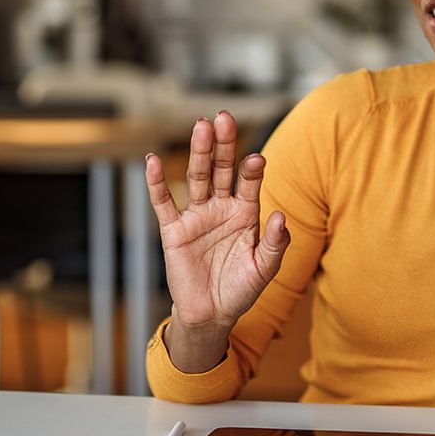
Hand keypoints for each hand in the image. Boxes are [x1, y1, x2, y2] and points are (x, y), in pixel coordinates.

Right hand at [146, 111, 289, 337]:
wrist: (211, 316)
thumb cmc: (240, 289)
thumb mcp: (264, 269)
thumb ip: (275, 244)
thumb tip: (281, 216)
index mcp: (245, 212)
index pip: (248, 182)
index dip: (251, 169)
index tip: (256, 158)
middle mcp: (221, 207)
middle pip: (222, 169)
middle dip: (223, 145)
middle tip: (224, 119)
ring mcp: (196, 216)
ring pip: (197, 177)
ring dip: (199, 152)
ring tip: (201, 126)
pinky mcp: (173, 230)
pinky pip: (163, 202)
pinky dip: (157, 181)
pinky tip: (153, 159)